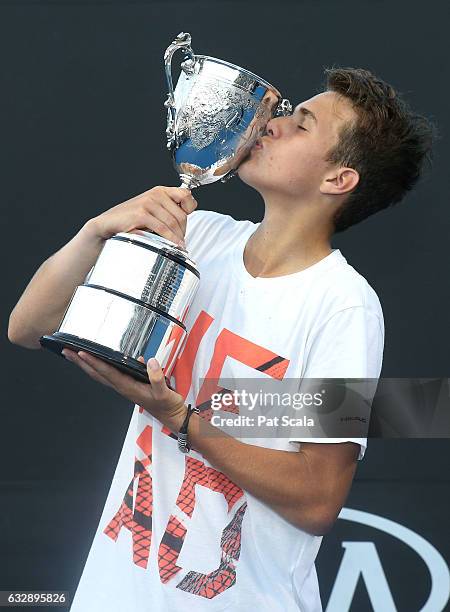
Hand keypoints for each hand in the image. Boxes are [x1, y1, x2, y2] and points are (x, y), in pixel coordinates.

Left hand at [61, 349, 186, 429]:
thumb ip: (157, 378)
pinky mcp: (127, 385)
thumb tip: (150, 361)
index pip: (107, 372)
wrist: (171, 415)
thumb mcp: (164, 392)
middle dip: (80, 362)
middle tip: (66, 351)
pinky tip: (97, 359)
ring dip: (85, 364)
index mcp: (127, 387)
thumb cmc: (167, 404)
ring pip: (99, 374)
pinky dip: (98, 366)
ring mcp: (123, 387)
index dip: (93, 362)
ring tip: (73, 355)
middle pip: (96, 373)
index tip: (81, 352)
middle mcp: (122, 387)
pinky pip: (108, 374)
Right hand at [85, 186, 197, 246]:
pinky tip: (171, 245)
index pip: (186, 195)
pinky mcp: (141, 214)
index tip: (186, 223)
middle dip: (183, 231)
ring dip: (177, 237)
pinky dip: (169, 239)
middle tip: (180, 242)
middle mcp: (155, 194)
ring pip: (173, 222)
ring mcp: (148, 203)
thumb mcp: (151, 211)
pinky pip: (162, 228)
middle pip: (181, 214)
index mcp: (160, 191)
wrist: (108, 224)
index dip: (191, 209)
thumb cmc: (130, 220)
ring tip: (177, 246)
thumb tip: (185, 223)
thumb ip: (166, 211)